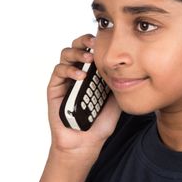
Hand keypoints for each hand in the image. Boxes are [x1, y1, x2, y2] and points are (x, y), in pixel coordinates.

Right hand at [47, 34, 120, 155]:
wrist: (86, 142)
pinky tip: (81, 76)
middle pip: (77, 46)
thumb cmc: (100, 122)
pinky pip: (58, 71)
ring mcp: (66, 79)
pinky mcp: (55, 88)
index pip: (92, 48)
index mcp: (93, 71)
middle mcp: (78, 71)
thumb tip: (126, 66)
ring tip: (89, 58)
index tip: (107, 39)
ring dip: (77, 52)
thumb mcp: (116, 98)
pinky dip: (69, 70)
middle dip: (85, 40)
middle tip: (95, 41)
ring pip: (66, 54)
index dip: (97, 41)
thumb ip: (117, 81)